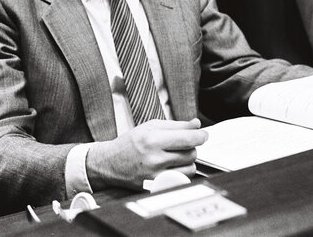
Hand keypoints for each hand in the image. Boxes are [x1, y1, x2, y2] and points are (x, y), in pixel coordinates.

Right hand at [86, 118, 207, 190]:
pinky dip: (182, 172)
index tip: (203, 134)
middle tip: (182, 144)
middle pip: (191, 154)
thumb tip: (196, 124)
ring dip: (188, 161)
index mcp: (152, 140)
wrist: (109, 163)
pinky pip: (181, 180)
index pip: (188, 139)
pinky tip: (173, 167)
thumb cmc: (130, 143)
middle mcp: (154, 158)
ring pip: (190, 168)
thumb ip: (176, 125)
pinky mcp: (155, 187)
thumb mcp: (150, 127)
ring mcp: (155, 175)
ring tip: (176, 156)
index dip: (201, 136)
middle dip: (191, 147)